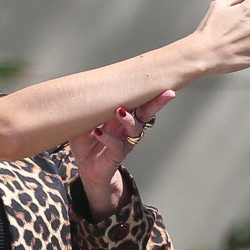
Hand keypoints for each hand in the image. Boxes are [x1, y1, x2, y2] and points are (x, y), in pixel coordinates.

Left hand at [71, 91, 175, 217]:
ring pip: (135, 129)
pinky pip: (116, 145)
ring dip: (128, 119)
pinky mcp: (116, 154)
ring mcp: (124, 140)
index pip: (138, 102)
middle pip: (146, 113)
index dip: (148, 93)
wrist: (86, 166)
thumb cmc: (88, 141)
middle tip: (165, 94)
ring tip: (119, 111)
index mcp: (122, 115)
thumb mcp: (83, 121)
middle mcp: (127, 127)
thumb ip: (86, 109)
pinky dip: (108, 138)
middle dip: (156, 104)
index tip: (160, 83)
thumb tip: (83, 92)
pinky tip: (99, 132)